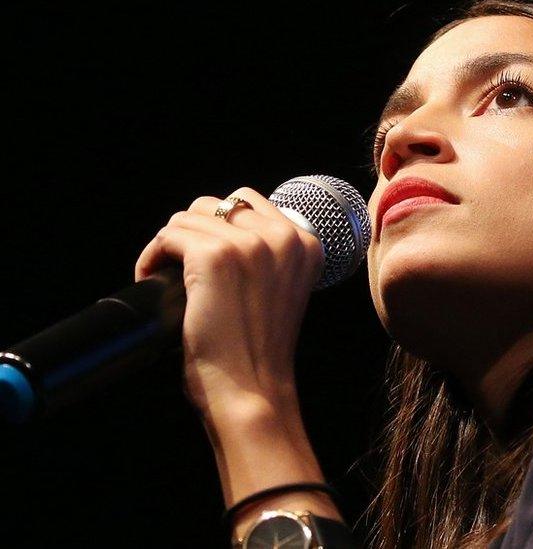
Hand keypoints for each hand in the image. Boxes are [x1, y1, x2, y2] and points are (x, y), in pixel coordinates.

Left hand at [134, 187, 324, 420]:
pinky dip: (151, 257)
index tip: (204, 258)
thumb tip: (218, 229)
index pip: (248, 202)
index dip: (218, 227)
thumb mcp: (281, 290)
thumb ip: (268, 256)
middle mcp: (283, 237)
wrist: (253, 391)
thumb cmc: (260, 352)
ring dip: (169, 246)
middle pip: (216, 204)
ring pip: (186, 218)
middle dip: (192, 232)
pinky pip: (168, 236)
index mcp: (305, 243)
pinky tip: (152, 278)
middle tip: (181, 267)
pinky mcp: (214, 257)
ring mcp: (249, 245)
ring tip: (165, 275)